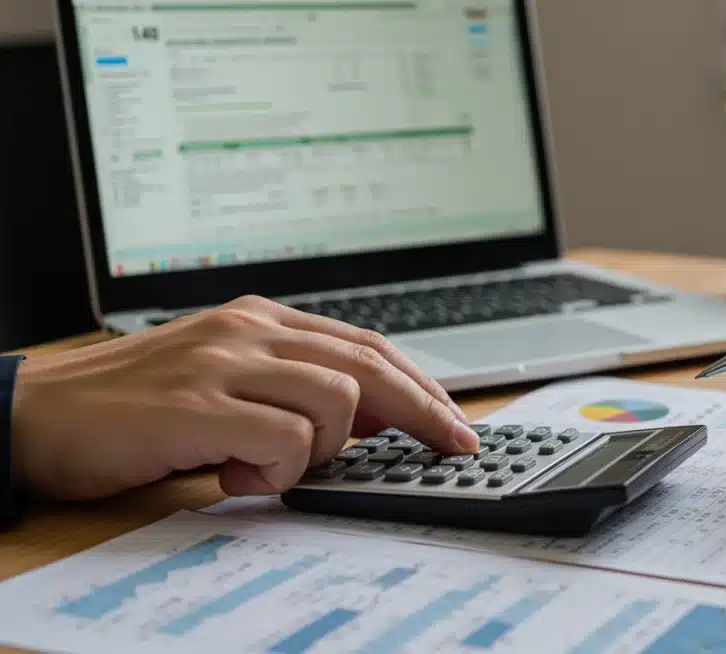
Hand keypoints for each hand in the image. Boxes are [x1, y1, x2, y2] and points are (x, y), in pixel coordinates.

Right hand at [11, 295, 477, 500]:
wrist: (37, 414)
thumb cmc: (136, 407)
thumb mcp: (226, 383)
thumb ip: (290, 390)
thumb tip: (370, 420)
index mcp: (261, 321)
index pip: (366, 344)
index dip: (420, 384)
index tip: (453, 420)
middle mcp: (250, 331)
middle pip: (371, 363)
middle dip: (425, 409)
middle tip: (454, 445)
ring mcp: (225, 362)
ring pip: (338, 397)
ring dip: (326, 447)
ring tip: (273, 466)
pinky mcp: (198, 404)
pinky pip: (284, 436)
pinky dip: (279, 467)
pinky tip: (237, 475)